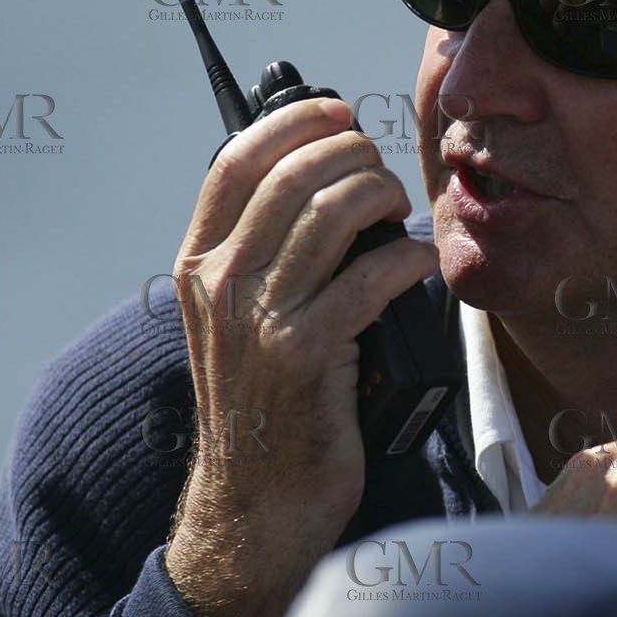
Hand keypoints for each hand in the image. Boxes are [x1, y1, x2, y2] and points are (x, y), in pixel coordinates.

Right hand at [162, 97, 439, 616]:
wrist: (255, 503)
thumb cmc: (263, 403)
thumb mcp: (236, 319)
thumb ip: (260, 253)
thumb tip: (322, 183)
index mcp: (198, 264)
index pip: (235, 161)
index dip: (293, 122)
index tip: (336, 113)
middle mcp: (219, 283)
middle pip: (293, 174)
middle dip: (354, 156)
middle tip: (384, 174)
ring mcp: (259, 319)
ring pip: (332, 213)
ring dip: (383, 196)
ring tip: (401, 213)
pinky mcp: (306, 355)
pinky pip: (369, 277)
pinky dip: (405, 258)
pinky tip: (418, 264)